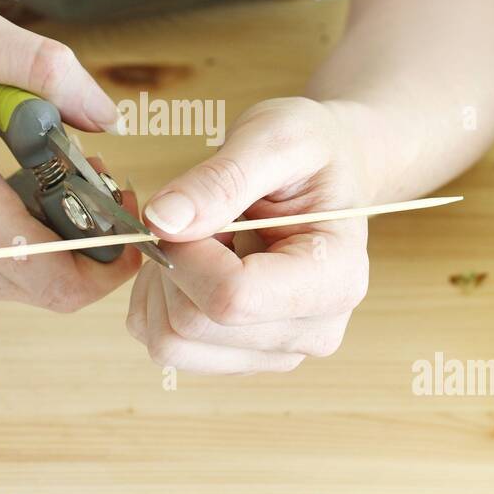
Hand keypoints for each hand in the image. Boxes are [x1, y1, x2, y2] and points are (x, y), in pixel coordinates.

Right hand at [0, 5, 141, 308]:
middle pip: (51, 290)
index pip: (58, 278)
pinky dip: (22, 249)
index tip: (130, 209)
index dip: (113, 258)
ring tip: (55, 178)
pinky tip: (14, 195)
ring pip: (25, 289)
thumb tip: (108, 118)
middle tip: (101, 184)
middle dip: (92, 244)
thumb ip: (47, 67)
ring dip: (57, 246)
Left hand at [126, 97, 373, 373]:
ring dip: (160, 287)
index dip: (186, 253)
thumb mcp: (275, 137)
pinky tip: (192, 265)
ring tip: (197, 240)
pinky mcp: (244, 357)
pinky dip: (159, 303)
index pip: (230, 298)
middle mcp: (313, 331)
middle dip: (171, 265)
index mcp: (335, 279)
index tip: (190, 209)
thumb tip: (163, 222)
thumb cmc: (312, 151)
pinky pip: (168, 347)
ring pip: (171, 345)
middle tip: (196, 219)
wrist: (330, 172)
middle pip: (192, 326)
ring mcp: (278, 352)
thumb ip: (220, 180)